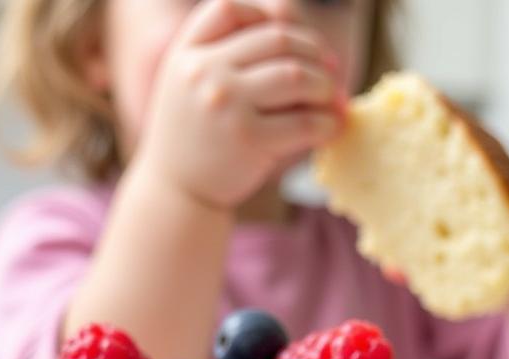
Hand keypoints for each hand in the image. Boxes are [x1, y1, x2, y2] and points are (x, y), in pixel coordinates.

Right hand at [135, 0, 343, 211]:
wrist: (176, 192)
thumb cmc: (194, 136)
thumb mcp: (190, 83)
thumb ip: (225, 51)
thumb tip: (296, 20)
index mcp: (187, 53)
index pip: (234, 10)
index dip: (271, 15)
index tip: (294, 38)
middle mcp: (204, 72)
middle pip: (277, 38)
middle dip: (314, 52)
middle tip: (330, 71)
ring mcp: (226, 104)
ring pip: (296, 75)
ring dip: (325, 86)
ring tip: (332, 100)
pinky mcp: (249, 140)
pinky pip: (304, 121)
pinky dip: (328, 122)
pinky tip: (331, 127)